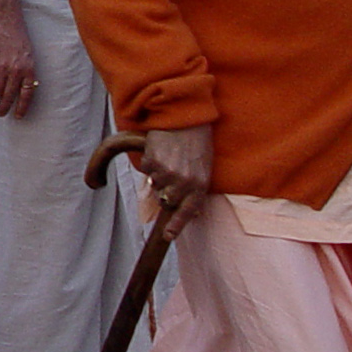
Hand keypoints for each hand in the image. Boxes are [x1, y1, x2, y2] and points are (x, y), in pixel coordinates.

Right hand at [0, 4, 38, 118]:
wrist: (3, 16)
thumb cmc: (15, 31)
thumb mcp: (27, 50)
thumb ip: (24, 67)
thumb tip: (19, 83)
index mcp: (28, 67)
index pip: (27, 93)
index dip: (22, 106)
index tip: (18, 115)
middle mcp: (16, 70)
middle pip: (10, 95)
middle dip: (4, 107)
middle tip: (0, 112)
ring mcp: (1, 67)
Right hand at [137, 125, 213, 240]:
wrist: (185, 115)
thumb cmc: (197, 140)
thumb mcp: (205, 166)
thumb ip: (198, 189)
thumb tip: (194, 212)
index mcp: (200, 184)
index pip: (188, 212)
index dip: (176, 226)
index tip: (168, 236)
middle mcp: (183, 182)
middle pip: (166, 200)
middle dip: (165, 193)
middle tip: (171, 176)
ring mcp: (167, 173)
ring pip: (155, 185)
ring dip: (158, 175)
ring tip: (169, 157)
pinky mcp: (152, 163)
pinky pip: (147, 170)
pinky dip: (151, 162)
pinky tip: (161, 150)